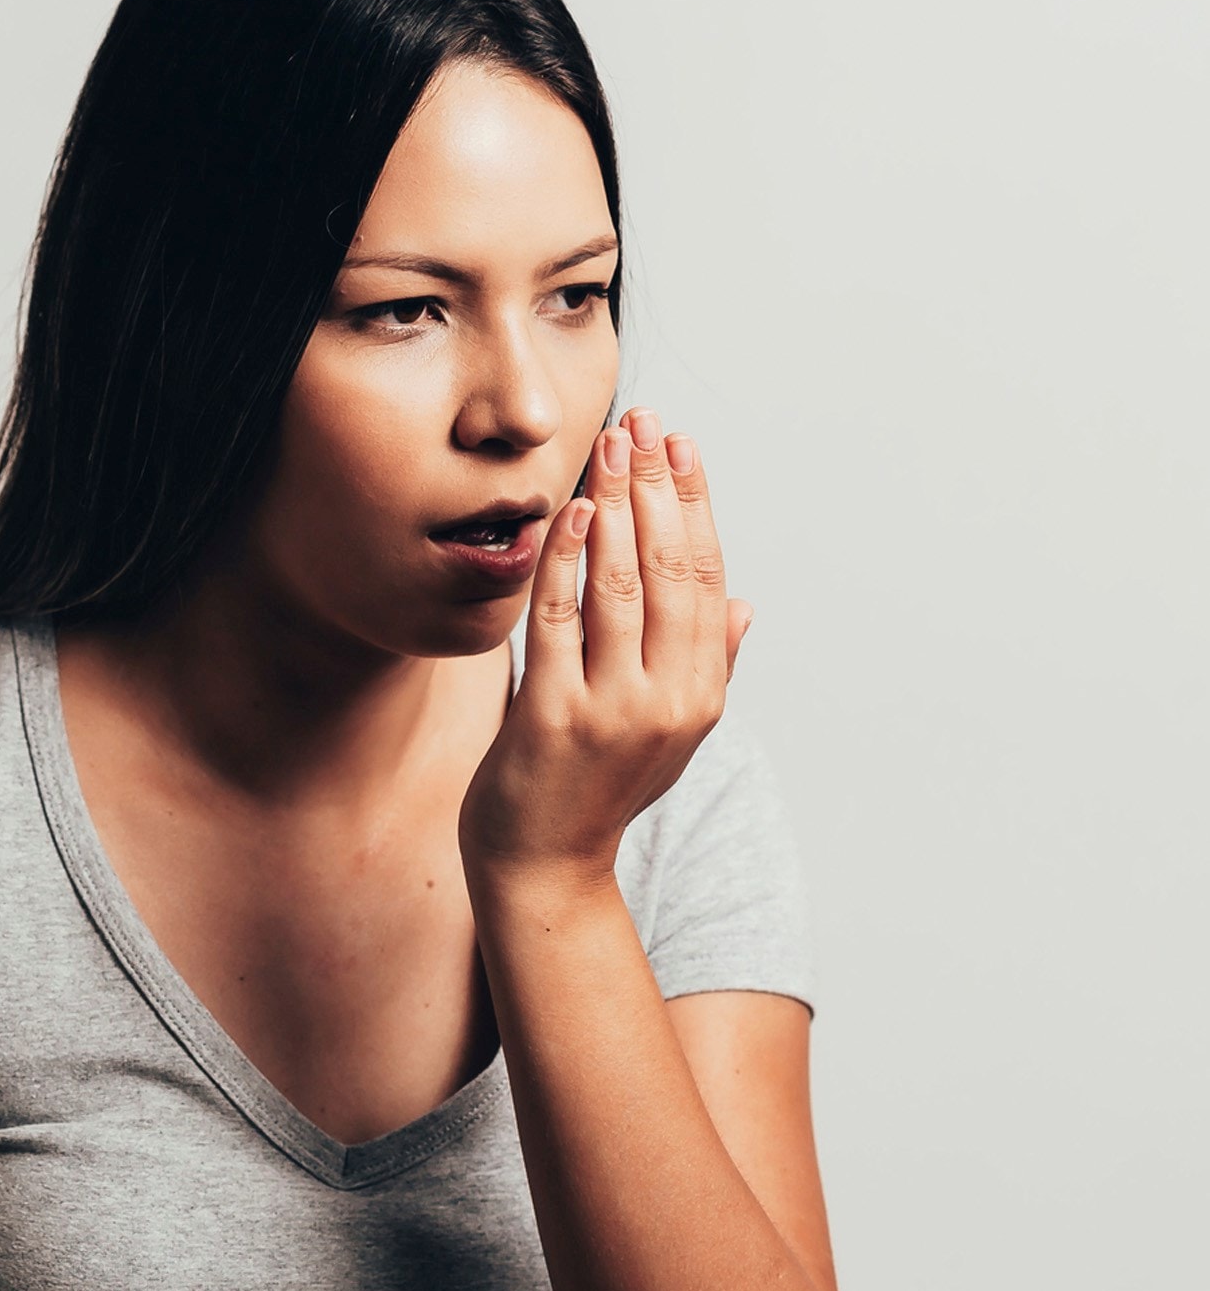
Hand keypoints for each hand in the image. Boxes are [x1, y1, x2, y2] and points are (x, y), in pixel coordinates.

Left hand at [458, 408, 752, 881]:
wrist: (545, 867)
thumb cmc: (601, 788)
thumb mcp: (671, 731)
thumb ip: (710, 666)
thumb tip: (744, 605)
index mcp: (701, 694)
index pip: (707, 579)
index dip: (696, 505)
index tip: (681, 445)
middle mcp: (667, 700)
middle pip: (670, 572)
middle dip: (657, 488)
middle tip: (642, 423)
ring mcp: (611, 711)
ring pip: (620, 587)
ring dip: (616, 508)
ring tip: (608, 448)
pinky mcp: (551, 718)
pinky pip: (559, 623)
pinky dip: (565, 563)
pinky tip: (568, 515)